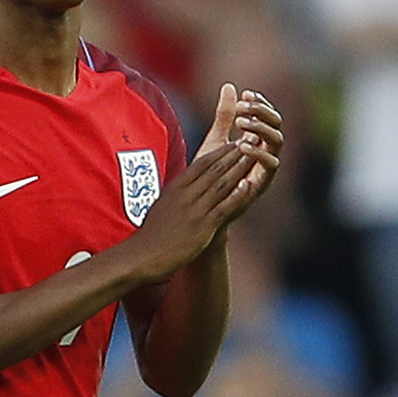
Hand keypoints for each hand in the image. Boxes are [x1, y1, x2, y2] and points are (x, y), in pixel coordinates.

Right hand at [130, 140, 254, 279]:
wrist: (143, 256)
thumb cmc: (152, 234)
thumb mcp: (162, 206)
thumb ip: (176, 194)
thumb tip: (184, 185)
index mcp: (175, 188)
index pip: (201, 164)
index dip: (219, 152)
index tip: (233, 142)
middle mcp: (185, 195)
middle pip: (214, 169)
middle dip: (234, 153)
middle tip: (251, 140)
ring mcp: (194, 210)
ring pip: (221, 184)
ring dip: (239, 168)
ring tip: (254, 155)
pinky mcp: (202, 226)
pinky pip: (223, 207)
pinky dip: (237, 194)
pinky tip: (248, 184)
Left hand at [197, 83, 282, 224]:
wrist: (204, 205)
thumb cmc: (211, 173)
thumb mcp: (217, 139)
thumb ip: (225, 115)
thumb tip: (230, 86)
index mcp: (258, 141)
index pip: (268, 116)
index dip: (260, 104)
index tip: (245, 95)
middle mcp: (266, 152)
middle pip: (277, 126)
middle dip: (262, 113)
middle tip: (243, 106)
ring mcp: (266, 167)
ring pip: (277, 143)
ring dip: (261, 130)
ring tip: (241, 122)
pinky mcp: (262, 183)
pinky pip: (271, 166)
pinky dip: (260, 154)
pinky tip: (243, 144)